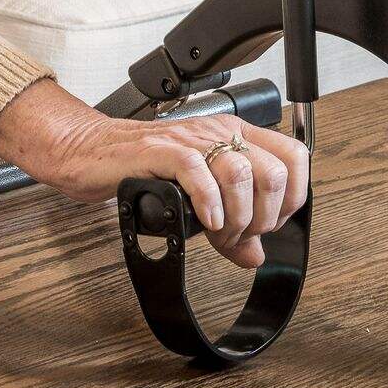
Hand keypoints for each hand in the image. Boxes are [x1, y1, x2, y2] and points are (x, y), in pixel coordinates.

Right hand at [0, 78, 308, 269]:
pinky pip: (198, 173)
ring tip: (221, 232)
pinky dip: (208, 204)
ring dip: (237, 217)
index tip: (270, 224)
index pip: (295, 157)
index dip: (292, 198)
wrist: (92, 153)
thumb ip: (232, 222)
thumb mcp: (199, 196)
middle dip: (262, 217)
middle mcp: (217, 132)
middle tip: (240, 235)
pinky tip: (206, 222)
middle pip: (272, 172)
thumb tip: (256, 256)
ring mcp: (190, 140)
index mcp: (234, 135)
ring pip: (240, 173)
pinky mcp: (160, 151)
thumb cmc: (144, 168)